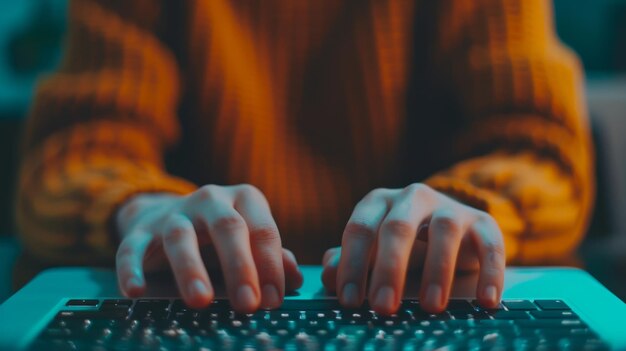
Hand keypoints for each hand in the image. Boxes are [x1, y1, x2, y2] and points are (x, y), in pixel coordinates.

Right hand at [115, 184, 302, 312]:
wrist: (167, 215)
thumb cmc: (220, 236)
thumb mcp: (249, 240)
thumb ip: (272, 258)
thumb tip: (297, 279)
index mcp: (245, 199)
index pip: (263, 230)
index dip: (270, 266)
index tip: (273, 300)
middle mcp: (211, 200)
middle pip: (228, 228)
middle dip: (240, 266)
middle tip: (248, 303)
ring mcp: (174, 213)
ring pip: (181, 236)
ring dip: (191, 269)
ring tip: (201, 301)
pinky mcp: (141, 230)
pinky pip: (133, 248)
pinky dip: (132, 269)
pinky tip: (136, 292)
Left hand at [322, 183, 504, 314]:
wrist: (452, 233)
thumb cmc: (402, 247)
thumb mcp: (373, 253)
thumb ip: (350, 263)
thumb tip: (328, 274)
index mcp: (379, 202)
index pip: (360, 229)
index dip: (352, 265)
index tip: (350, 302)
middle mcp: (413, 197)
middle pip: (397, 228)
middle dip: (389, 269)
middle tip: (383, 307)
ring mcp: (450, 207)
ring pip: (444, 231)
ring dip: (437, 270)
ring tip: (431, 307)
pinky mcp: (483, 222)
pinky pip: (490, 244)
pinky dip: (490, 272)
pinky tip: (486, 301)